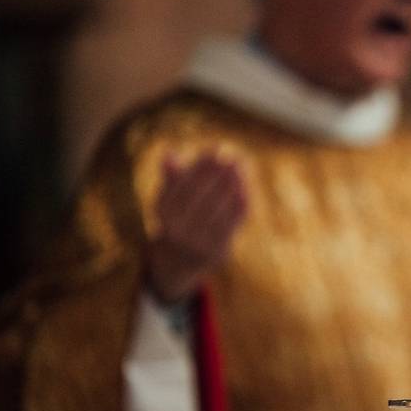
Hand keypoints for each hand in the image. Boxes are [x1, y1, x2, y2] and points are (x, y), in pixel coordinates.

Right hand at [145, 152, 247, 303]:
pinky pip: (230, 225)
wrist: (176, 263)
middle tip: (233, 154)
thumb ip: (172, 179)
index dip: (200, 165)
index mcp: (163, 214)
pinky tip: (247, 189)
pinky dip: (239, 206)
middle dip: (218, 173)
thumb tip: (170, 152)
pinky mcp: (216, 252)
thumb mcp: (167, 201)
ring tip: (242, 166)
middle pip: (201, 196)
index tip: (214, 147)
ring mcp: (197, 243)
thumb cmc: (175, 221)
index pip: (183, 184)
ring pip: (218, 210)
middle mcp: (177, 230)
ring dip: (232, 186)